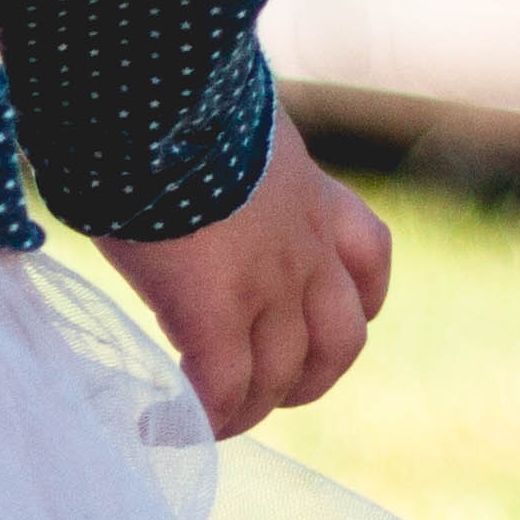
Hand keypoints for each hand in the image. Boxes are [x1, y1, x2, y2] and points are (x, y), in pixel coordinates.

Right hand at [94, 114, 394, 437]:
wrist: (152, 97)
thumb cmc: (168, 93)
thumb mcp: (225, 116)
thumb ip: (225, 146)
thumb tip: (172, 139)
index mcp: (314, 193)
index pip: (367, 260)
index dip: (352, 305)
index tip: (313, 325)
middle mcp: (306, 247)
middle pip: (340, 342)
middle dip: (309, 379)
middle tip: (265, 393)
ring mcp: (265, 284)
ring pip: (282, 377)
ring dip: (249, 409)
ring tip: (208, 420)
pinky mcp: (212, 312)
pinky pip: (216, 390)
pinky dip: (195, 420)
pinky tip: (158, 427)